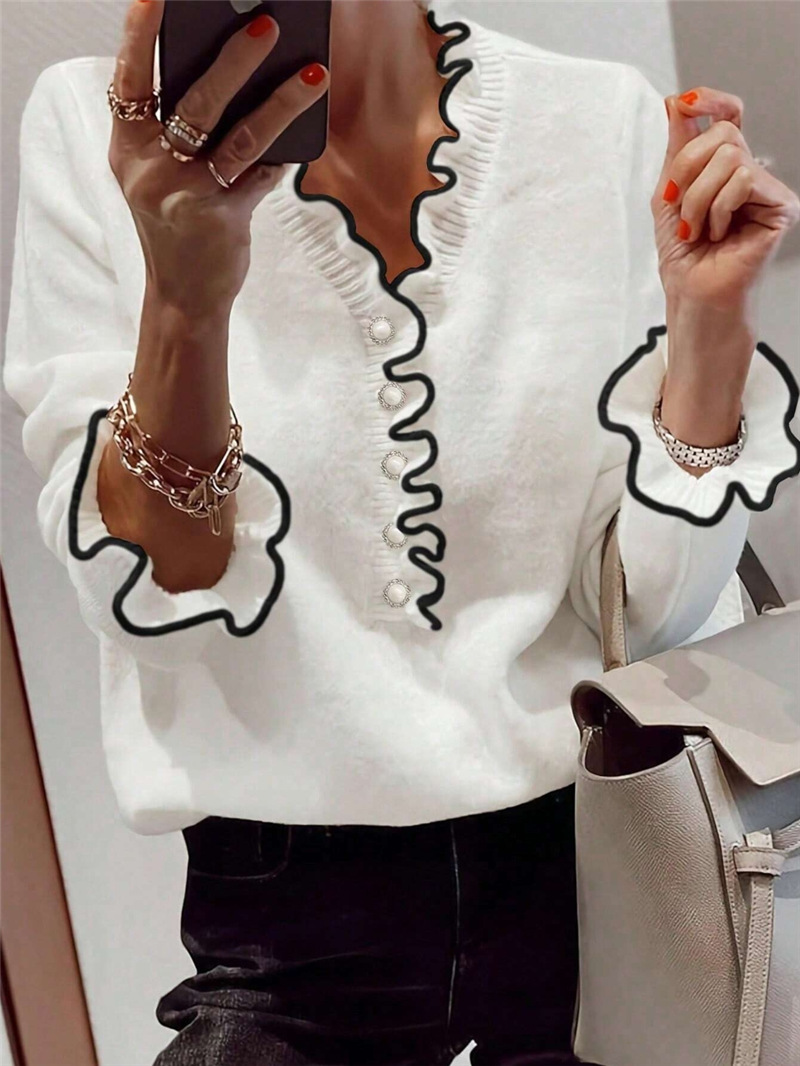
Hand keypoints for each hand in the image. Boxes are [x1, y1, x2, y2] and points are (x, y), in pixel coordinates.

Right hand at [108, 0, 329, 317]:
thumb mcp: (158, 173)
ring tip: (315, 74)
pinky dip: (284, 156)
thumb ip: (177, 129)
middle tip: (267, 25)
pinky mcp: (220, 218)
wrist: (182, 294)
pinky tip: (302, 141)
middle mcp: (149, 166)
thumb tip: (240, 76)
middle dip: (235, 60)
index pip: (130, 79)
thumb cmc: (176, 222)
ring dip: (282, 102)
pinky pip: (262, 175)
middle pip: (196, 101)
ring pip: (240, 137)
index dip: (140, 35)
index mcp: (127, 145)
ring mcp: (184, 194)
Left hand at [649, 87, 798, 473]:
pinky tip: (719, 233)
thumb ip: (676, 150)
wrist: (694, 298)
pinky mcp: (780, 206)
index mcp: (724, 169)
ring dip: (698, 198)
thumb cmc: (684, 259)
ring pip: (730, 156)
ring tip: (698, 230)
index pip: (729, 117)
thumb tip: (678, 102)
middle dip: (686, 170)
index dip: (710, 101)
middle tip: (679, 208)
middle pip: (723, 133)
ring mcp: (767, 189)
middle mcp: (750, 173)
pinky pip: (743, 178)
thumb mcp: (668, 196)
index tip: (684, 102)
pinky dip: (719, 207)